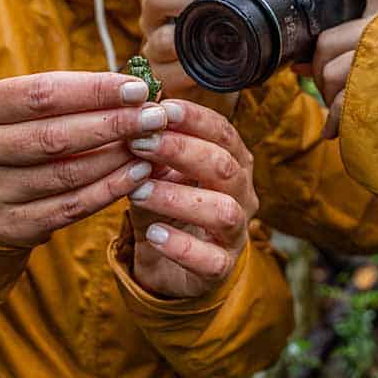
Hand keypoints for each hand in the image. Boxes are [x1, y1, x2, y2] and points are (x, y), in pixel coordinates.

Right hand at [0, 71, 166, 246]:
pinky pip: (70, 208)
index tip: (140, 89)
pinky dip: (110, 190)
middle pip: (56, 137)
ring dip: (118, 158)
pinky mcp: (10, 225)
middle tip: (156, 118)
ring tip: (153, 144)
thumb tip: (140, 92)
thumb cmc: (25, 127)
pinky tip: (139, 175)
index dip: (96, 91)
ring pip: (67, 175)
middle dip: (114, 125)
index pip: (44, 94)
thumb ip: (79, 94)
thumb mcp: (35, 103)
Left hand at [126, 99, 258, 297]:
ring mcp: (235, 233)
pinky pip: (210, 260)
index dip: (196, 119)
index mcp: (232, 162)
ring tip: (138, 191)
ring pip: (223, 210)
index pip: (223, 132)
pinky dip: (182, 246)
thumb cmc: (167, 207)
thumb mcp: (157, 174)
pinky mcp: (221, 268)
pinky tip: (154, 234)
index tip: (162, 108)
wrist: (169, 266)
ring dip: (179, 197)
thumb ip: (153, 150)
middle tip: (141, 143)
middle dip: (182, 151)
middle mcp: (242, 194)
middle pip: (224, 166)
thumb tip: (136, 115)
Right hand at [138, 0, 251, 116]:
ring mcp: (154, 46)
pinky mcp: (161, 77)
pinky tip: (210, 65)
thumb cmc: (217, 34)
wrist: (216, 83)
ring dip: (188, 35)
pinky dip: (190, 69)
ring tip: (216, 34)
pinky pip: (168, 72)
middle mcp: (154, 16)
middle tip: (213, 1)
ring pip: (159, 37)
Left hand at [300, 0, 377, 138]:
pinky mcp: (373, 92)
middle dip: (321, 69)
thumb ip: (350, 51)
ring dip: (329, 96)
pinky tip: (342, 127)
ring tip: (352, 106)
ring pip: (326, 73)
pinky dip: (336, 121)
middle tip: (335, 86)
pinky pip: (335, 104)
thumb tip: (300, 63)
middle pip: (328, 39)